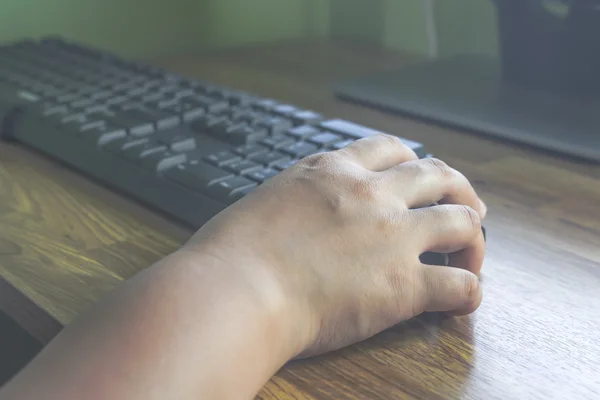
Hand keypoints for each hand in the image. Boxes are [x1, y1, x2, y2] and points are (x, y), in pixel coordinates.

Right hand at [185, 134, 486, 359]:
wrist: (234, 291)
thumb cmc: (232, 254)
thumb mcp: (265, 201)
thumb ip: (296, 200)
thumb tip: (295, 216)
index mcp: (332, 171)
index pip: (389, 149)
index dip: (413, 162)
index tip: (419, 179)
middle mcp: (369, 194)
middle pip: (437, 174)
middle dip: (459, 189)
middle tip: (467, 208)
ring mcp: (391, 235)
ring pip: (460, 220)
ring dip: (473, 237)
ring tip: (471, 254)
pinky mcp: (402, 284)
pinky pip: (459, 284)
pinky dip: (468, 292)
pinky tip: (461, 301)